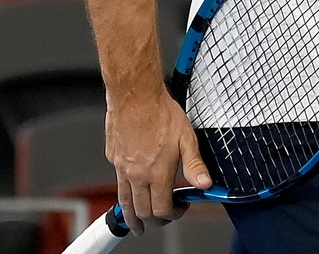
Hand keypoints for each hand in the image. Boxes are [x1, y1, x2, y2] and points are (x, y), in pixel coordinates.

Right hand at [105, 87, 211, 232]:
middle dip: (153, 221)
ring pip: (125, 201)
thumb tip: (205, 184)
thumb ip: (195, 165)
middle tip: (160, 220)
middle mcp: (137, 175)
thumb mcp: (187, 138)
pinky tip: (131, 187)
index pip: (162, 209)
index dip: (173, 214)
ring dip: (131, 217)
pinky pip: (118, 181)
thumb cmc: (160, 112)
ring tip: (136, 224)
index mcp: (156, 174)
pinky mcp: (113, 158)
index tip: (180, 208)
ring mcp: (122, 168)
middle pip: (142, 211)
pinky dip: (125, 191)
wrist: (135, 95)